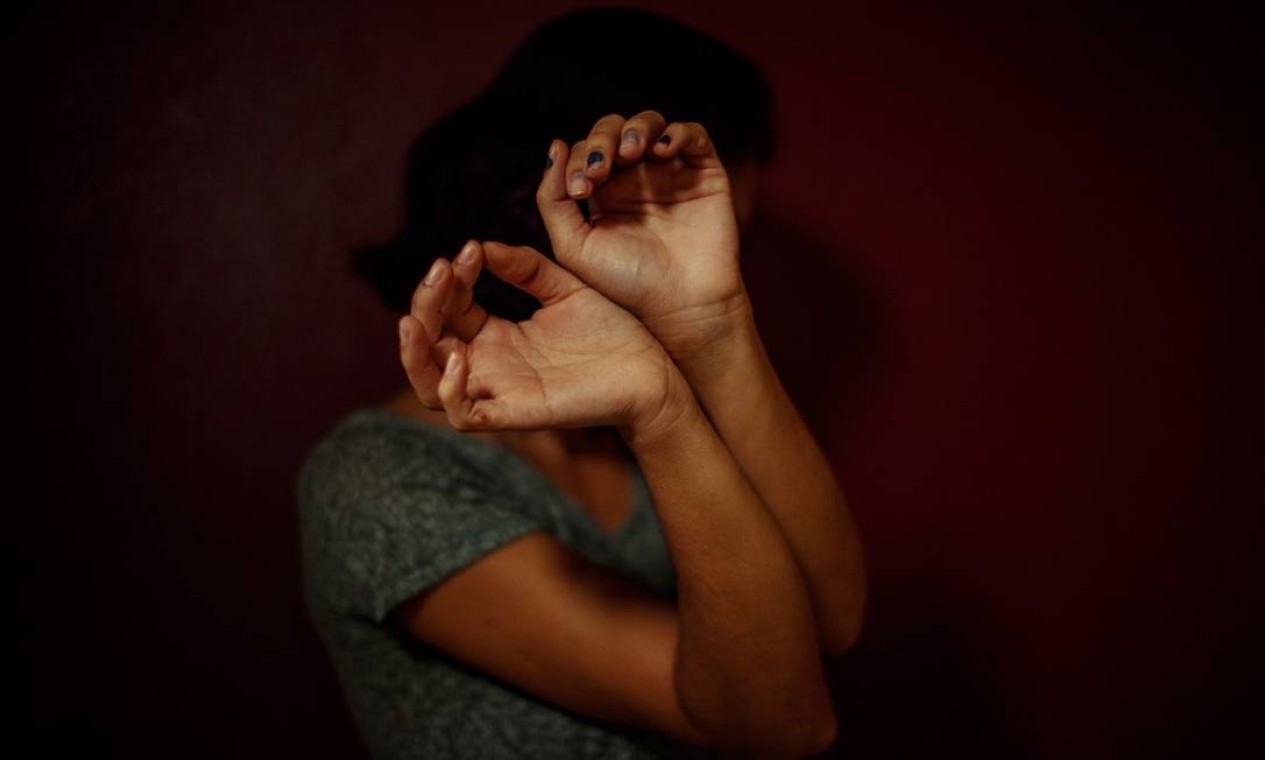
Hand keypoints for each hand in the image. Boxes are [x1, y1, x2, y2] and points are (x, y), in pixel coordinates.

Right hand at [398, 240, 686, 434]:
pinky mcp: (517, 415)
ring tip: (417, 320)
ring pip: (428, 386)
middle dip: (423, 306)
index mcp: (497, 337)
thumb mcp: (564, 288)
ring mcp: (500, 392)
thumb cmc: (614, 333)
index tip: (469, 250)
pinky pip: (463, 415)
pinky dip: (449, 390)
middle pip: (428, 344)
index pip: (448, 310)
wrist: (654, 370)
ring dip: (413, 354)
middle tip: (440, 270)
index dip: (448, 281)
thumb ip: (525, 268)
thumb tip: (481, 245)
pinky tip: (459, 356)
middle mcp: (491, 366)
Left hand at [537, 112, 749, 358]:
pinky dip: (677, 132)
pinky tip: (663, 149)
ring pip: (650, 124)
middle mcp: (636, 178)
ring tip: (631, 152)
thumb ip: (553, 201)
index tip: (582, 189)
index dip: (579, 159)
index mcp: (603, 192)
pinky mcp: (705, 173)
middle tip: (603, 167)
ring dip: (636, 129)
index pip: (586, 152)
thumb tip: (556, 147)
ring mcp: (671, 172)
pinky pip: (693, 134)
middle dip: (603, 140)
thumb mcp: (573, 246)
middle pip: (614, 130)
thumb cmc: (625, 285)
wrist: (679, 307)